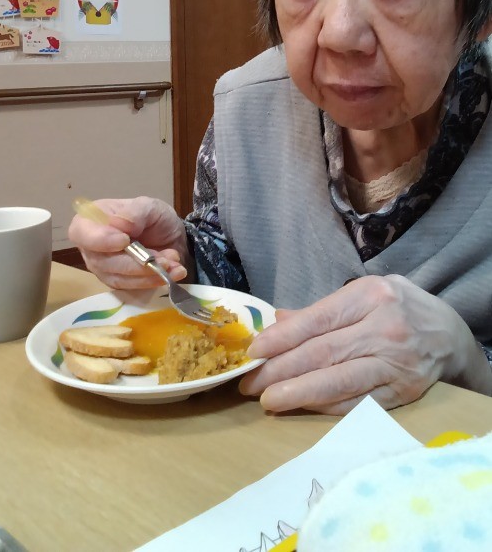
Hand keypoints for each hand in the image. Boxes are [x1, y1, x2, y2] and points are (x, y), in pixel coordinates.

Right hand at [68, 196, 191, 288]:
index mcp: (90, 221)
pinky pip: (132, 287)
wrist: (170, 237)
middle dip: (136, 262)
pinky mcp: (118, 282)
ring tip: (173, 262)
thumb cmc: (152, 218)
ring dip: (150, 273)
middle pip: (103, 261)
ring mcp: (102, 267)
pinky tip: (174, 272)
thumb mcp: (149, 206)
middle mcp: (91, 247)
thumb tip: (118, 224)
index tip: (124, 241)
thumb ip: (135, 212)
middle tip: (165, 257)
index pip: (81, 233)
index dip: (99, 240)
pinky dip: (155, 280)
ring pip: (119, 278)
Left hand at [239, 275, 491, 414]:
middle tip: (250, 383)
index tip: (255, 350)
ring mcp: (396, 364)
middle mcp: (385, 329)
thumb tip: (277, 321)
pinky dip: (327, 407)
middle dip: (281, 370)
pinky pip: (358, 403)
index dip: (284, 338)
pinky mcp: (403, 393)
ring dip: (299, 394)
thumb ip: (322, 310)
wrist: (450, 334)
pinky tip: (303, 408)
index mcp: (371, 296)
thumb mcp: (364, 293)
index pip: (319, 320)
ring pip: (339, 382)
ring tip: (269, 401)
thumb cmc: (397, 307)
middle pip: (324, 353)